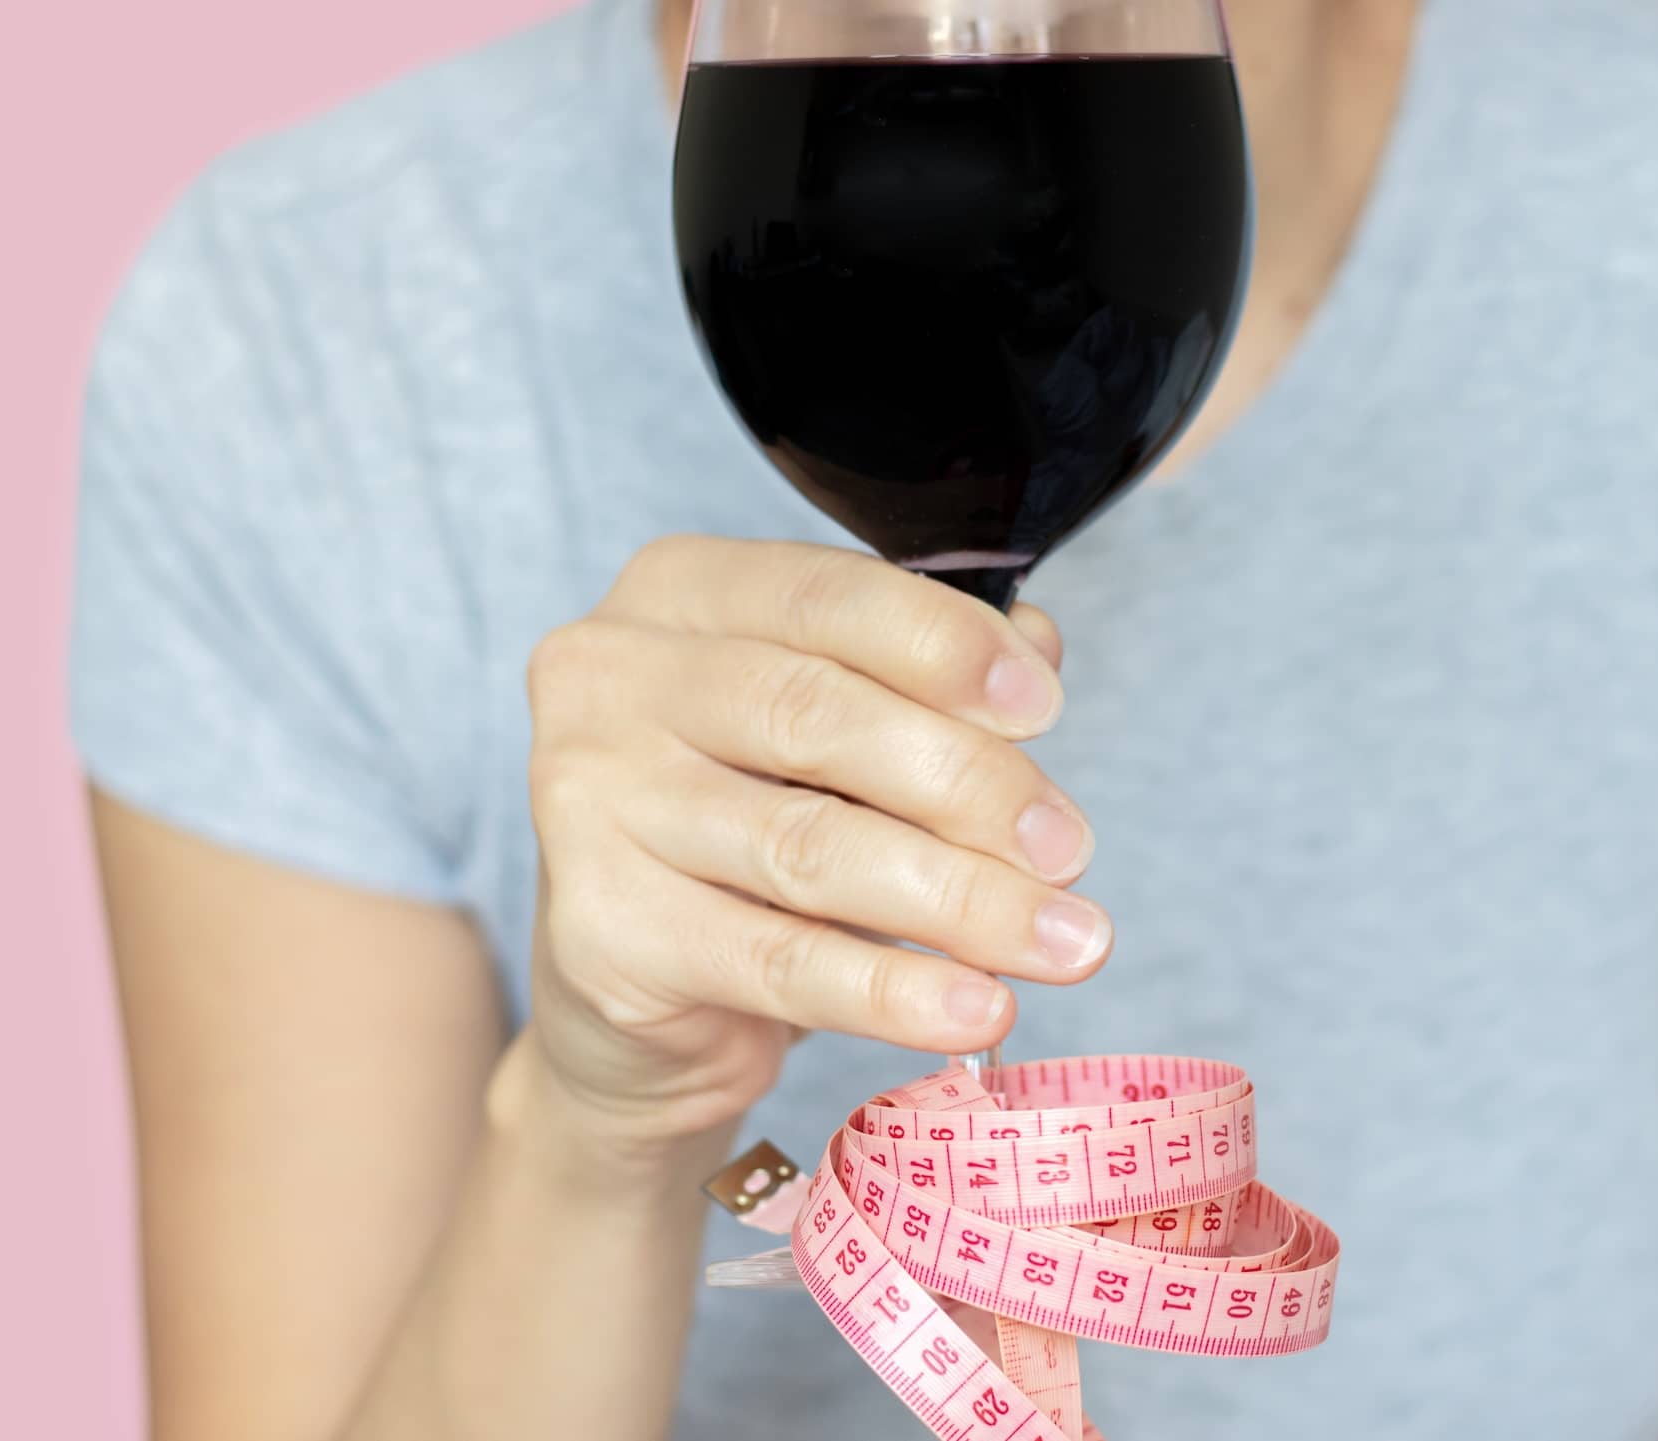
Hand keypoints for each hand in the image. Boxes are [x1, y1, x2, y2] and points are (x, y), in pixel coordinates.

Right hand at [517, 536, 1107, 1157]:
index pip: (827, 596)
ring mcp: (587, 804)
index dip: (948, 648)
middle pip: (818, 718)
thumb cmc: (756, 830)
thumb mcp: (845, 738)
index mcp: (680, 593)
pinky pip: (780, 963)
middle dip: (970, 786)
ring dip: (963, 901)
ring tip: (1067, 944)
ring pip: (810, 848)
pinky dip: (895, 992)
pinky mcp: (601, 933)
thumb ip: (930, 680)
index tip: (1047, 711)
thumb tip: (1038, 650)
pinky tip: (979, 1010)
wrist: (638, 1002)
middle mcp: (610, 679)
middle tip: (1070, 851)